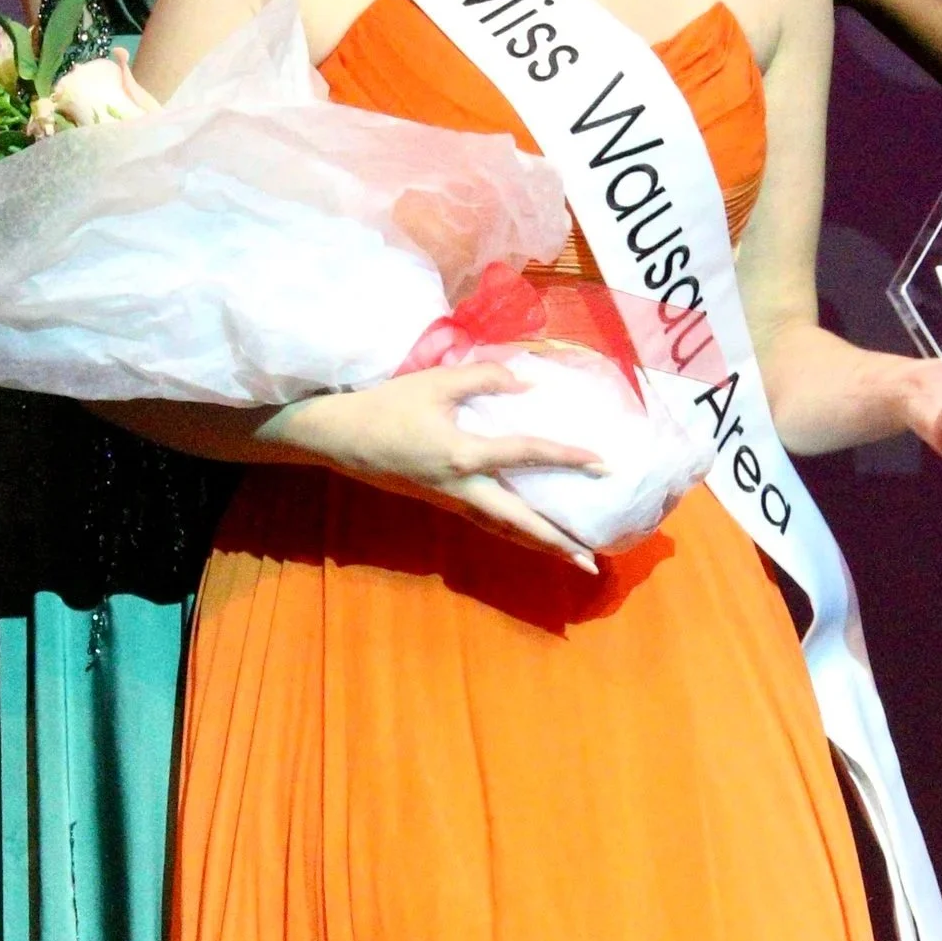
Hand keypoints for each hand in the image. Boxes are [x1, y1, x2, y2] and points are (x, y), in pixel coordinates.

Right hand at [264, 363, 604, 568]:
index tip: (602, 463)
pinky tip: (531, 532)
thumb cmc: (388, 406)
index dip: (567, 456)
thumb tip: (527, 384)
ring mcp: (451, 501)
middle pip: (519, 523)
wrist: (339, 438)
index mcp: (463, 454)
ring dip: (540, 544)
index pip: (526, 454)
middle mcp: (462, 487)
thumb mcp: (436, 382)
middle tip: (592, 562)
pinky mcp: (443, 502)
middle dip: (557, 543)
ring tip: (573, 558)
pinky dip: (515, 531)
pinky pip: (487, 523)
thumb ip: (484, 378)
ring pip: (504, 529)